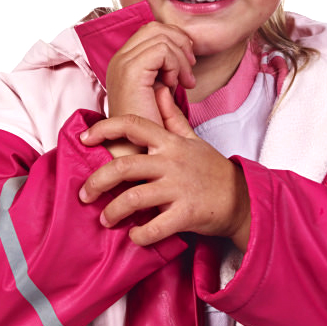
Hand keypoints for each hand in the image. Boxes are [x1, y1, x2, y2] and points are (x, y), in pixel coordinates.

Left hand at [79, 86, 251, 250]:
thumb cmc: (212, 170)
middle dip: (97, 182)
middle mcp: (171, 163)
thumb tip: (159, 90)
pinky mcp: (186, 213)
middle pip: (123, 166)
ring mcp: (178, 188)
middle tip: (85, 195)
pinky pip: (155, 227)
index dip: (104, 128)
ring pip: (133, 198)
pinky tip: (134, 236)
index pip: (132, 126)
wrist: (242, 199)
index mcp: (169, 143)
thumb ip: (171, 117)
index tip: (84, 138)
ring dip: (113, 212)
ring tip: (106, 219)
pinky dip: (140, 235)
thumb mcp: (192, 139)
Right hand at [105, 22, 195, 126]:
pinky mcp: (131, 72)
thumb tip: (184, 48)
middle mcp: (119, 59)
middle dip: (180, 44)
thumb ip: (166, 67)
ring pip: (162, 37)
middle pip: (156, 27)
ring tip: (184, 82)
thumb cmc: (150, 126)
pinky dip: (175, 65)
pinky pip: (162, 50)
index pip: (151, 30)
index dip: (174, 40)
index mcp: (124, 61)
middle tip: (189, 70)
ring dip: (180, 58)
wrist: (136, 151)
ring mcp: (123, 63)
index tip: (187, 64)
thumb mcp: (160, 90)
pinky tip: (175, 85)